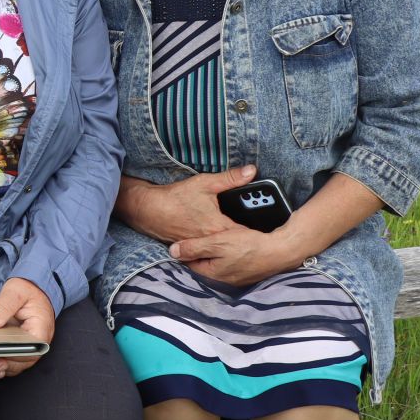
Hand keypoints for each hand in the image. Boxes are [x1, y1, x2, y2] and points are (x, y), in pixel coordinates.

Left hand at [0, 276, 55, 378]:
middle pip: (17, 362)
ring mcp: (27, 353)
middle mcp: (36, 347)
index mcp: (40, 332)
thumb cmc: (27, 293)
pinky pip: (6, 364)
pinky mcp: (18, 354)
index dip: (8, 351)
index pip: (26, 350)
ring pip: (10, 366)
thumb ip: (4, 306)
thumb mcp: (16, 291)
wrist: (32, 295)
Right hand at [118, 166, 257, 244]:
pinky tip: (221, 240)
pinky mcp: (192, 247)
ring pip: (223, 248)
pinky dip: (217, 246)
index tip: (271, 233)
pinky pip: (210, 249)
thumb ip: (230, 178)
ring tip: (245, 241)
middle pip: (236, 244)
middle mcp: (211, 240)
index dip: (260, 235)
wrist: (148, 210)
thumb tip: (251, 171)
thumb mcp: (205, 183)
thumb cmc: (175, 198)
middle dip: (249, 240)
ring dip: (233, 245)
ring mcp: (201, 246)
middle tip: (264, 237)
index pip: (246, 235)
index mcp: (218, 226)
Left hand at [170, 227, 299, 286]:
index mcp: (211, 274)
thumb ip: (194, 247)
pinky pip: (230, 265)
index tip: (189, 236)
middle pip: (203, 264)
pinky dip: (228, 256)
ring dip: (216, 253)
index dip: (188, 248)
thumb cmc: (249, 246)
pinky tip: (232, 246)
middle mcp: (222, 281)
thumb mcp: (217, 242)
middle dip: (201, 251)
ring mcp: (235, 280)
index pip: (190, 262)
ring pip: (217, 264)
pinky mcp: (246, 275)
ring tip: (219, 239)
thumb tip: (172, 252)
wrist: (281, 250)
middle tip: (204, 236)